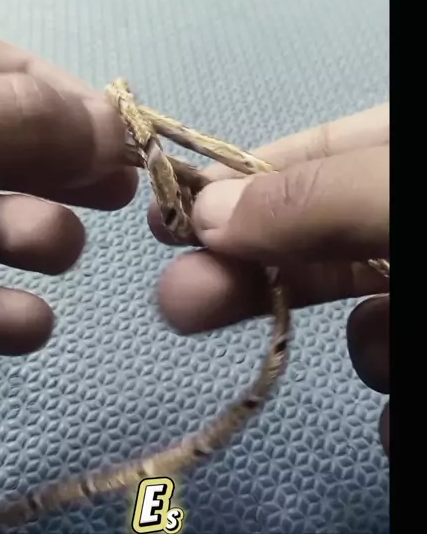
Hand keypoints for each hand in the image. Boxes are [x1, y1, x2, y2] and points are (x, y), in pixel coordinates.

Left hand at [0, 35, 136, 355]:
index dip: (65, 92)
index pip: (3, 66)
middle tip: (121, 191)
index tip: (127, 132)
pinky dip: (0, 315)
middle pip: (10, 148)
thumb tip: (114, 133)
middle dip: (67, 169)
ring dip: (38, 238)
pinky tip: (32, 324)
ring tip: (60, 249)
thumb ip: (24, 122)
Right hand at [150, 104, 388, 455]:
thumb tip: (208, 211)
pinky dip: (390, 408)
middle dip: (254, 271)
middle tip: (179, 299)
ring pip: (366, 315)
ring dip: (358, 346)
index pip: (316, 153)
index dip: (243, 178)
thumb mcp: (400, 195)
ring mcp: (423, 284)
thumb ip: (318, 198)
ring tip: (379, 362)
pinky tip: (399, 424)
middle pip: (321, 239)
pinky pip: (396, 374)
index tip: (174, 213)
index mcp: (398, 155)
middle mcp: (406, 218)